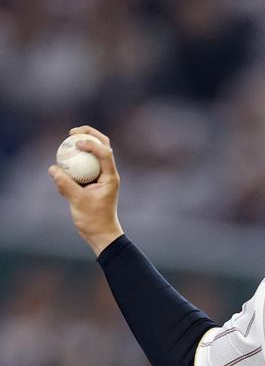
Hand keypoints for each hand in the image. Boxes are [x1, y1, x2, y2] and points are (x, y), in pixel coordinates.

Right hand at [48, 125, 123, 255]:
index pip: (105, 152)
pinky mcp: (93, 182)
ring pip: (94, 153)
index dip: (91, 143)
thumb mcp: (77, 202)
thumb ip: (65, 184)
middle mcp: (108, 174)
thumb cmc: (94, 220)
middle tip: (72, 132)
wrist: (101, 234)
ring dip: (82, 144)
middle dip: (89, 134)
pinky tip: (63, 160)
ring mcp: (101, 177)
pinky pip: (84, 165)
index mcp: (110, 177)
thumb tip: (52, 168)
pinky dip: (75, 160)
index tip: (76, 143)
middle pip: (103, 145)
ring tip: (67, 140)